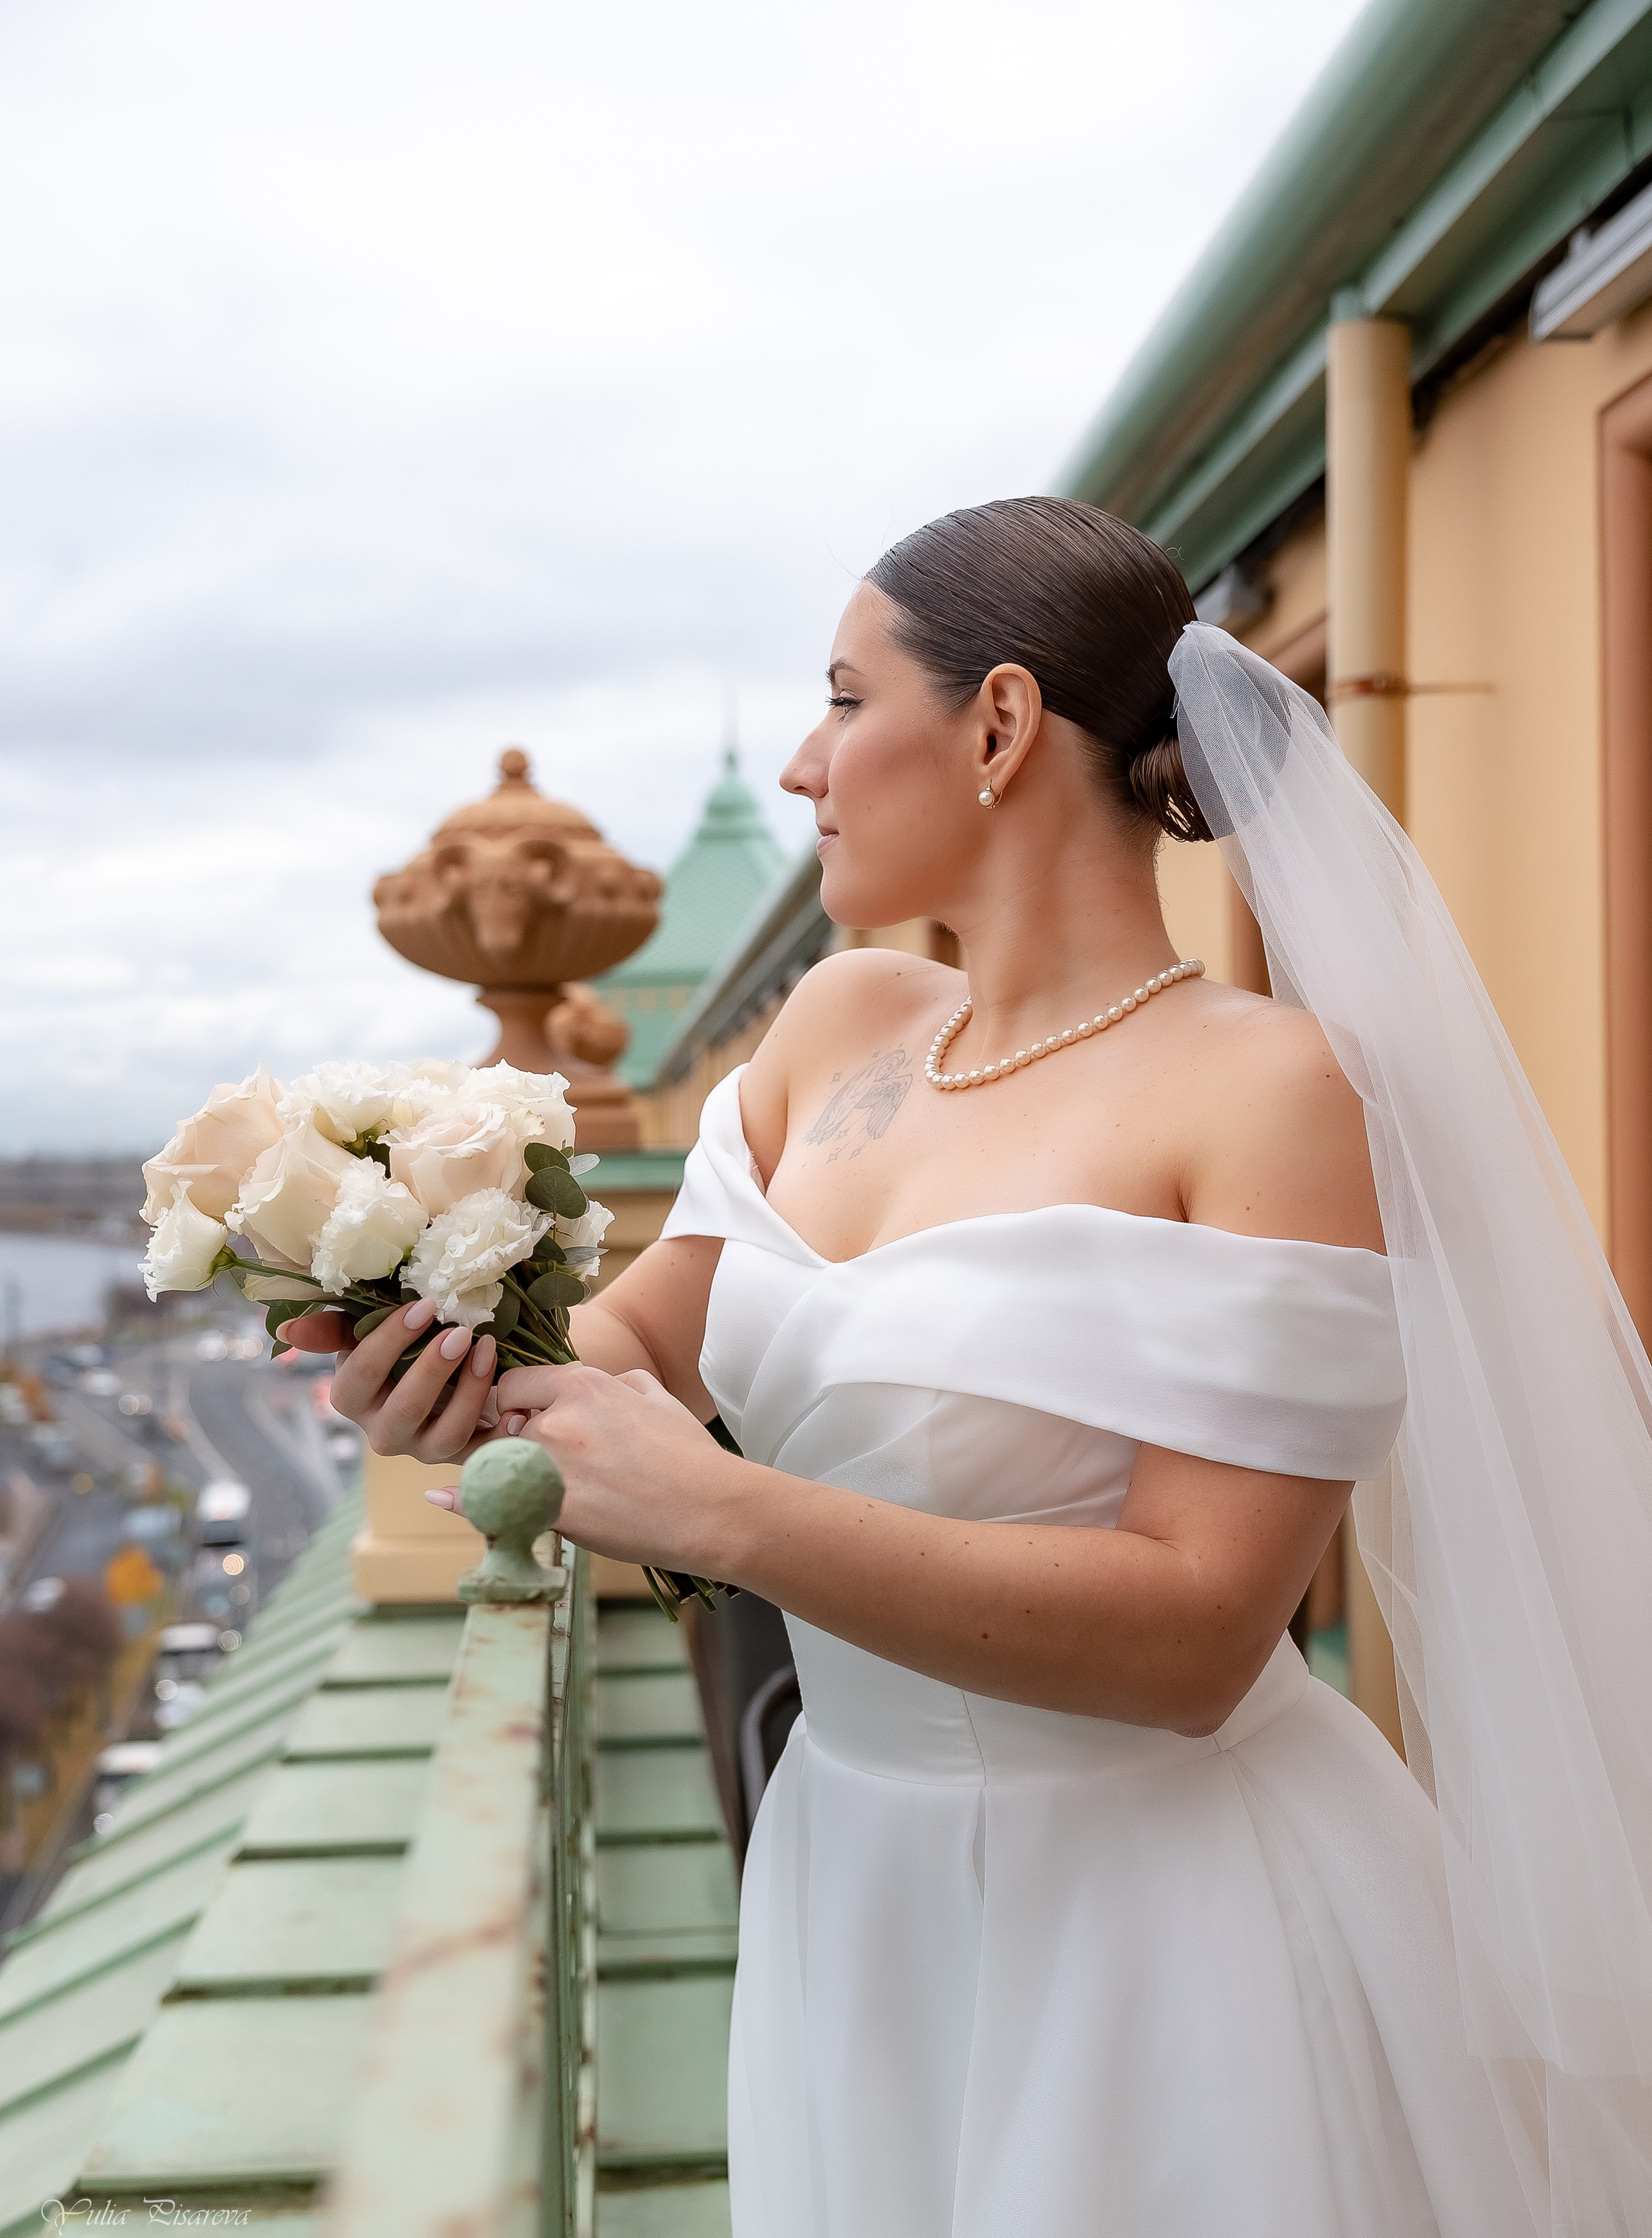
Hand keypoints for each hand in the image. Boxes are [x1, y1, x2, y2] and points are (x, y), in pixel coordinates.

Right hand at [280, 1299, 500, 1463]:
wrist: (441, 1372)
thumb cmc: (398, 1344)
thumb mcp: (364, 1331)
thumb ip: (332, 1328)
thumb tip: (287, 1331)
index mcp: (353, 1400)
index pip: (360, 1376)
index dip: (390, 1341)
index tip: (424, 1305)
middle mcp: (384, 1432)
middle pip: (402, 1411)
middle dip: (431, 1371)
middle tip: (459, 1331)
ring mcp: (424, 1449)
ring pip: (445, 1435)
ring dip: (470, 1393)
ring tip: (488, 1350)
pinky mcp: (462, 1456)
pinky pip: (484, 1454)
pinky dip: (503, 1435)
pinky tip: (519, 1407)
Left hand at [423, 1363, 734, 1570]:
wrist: (710, 1509)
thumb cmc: (689, 1454)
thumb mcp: (657, 1398)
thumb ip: (621, 1383)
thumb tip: (606, 1384)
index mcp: (581, 1385)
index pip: (513, 1383)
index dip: (510, 1403)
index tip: (515, 1419)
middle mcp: (556, 1420)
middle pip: (497, 1427)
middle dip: (501, 1441)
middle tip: (516, 1459)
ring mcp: (551, 1466)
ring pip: (495, 1464)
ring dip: (495, 1473)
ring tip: (508, 1486)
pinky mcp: (552, 1511)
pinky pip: (494, 1503)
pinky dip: (465, 1501)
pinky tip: (441, 1497)